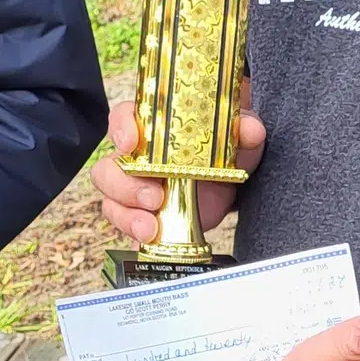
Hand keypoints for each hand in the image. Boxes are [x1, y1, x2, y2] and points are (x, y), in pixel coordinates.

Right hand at [92, 101, 265, 248]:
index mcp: (151, 128)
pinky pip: (126, 227)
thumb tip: (251, 130)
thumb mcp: (236, 134)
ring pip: (112, 201)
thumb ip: (243, 128)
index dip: (121, 129)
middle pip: (109, 168)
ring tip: (150, 228)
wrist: (229, 182)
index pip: (123, 119)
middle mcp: (135, 158)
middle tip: (154, 197)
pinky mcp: (144, 217)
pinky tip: (150, 241)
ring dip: (127, 216)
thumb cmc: (223, 148)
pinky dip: (135, 236)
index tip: (130, 142)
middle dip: (124, 186)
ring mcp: (134, 190)